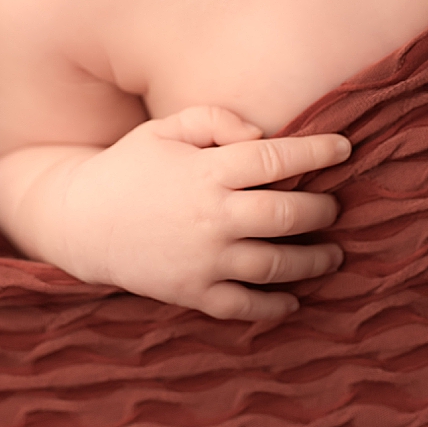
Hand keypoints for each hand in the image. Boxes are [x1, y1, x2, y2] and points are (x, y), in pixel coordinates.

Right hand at [53, 104, 351, 319]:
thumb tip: (262, 136)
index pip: (276, 159)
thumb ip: (215, 120)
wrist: (82, 222)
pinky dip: (276, 305)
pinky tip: (294, 298)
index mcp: (206, 172)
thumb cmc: (130, 166)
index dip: (317, 151)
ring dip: (314, 260)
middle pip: (287, 214)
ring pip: (277, 264)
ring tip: (332, 254)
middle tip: (334, 206)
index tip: (345, 148)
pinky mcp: (193, 292)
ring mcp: (204, 260)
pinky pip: (246, 306)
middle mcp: (211, 218)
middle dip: (321, 209)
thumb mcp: (165, 129)